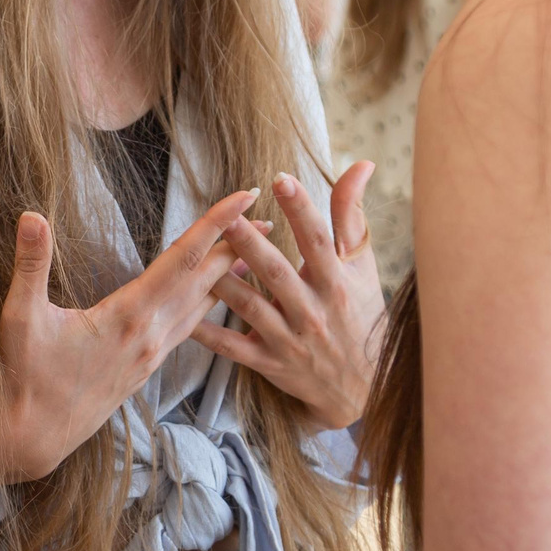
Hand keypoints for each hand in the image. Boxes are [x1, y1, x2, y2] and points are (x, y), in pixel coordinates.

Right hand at [0, 189, 257, 492]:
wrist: (34, 437)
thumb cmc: (26, 376)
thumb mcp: (22, 317)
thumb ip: (30, 264)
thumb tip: (30, 216)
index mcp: (129, 314)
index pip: (183, 258)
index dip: (216, 224)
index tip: (244, 199)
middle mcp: (151, 334)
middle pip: (205, 282)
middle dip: (239, 248)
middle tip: (270, 224)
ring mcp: (152, 353)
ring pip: (202, 308)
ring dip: (229, 279)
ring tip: (253, 257)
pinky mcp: (147, 367)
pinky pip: (190, 329)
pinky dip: (209, 307)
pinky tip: (213, 301)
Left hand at [191, 163, 383, 429]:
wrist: (364, 385)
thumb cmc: (361, 312)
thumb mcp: (361, 264)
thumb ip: (350, 214)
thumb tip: (361, 164)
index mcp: (335, 283)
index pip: (318, 240)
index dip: (301, 209)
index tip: (281, 178)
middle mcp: (312, 310)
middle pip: (276, 272)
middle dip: (251, 243)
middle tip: (228, 216)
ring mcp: (288, 338)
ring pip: (249, 306)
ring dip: (223, 280)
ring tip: (199, 255)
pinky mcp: (269, 361)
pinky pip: (232, 347)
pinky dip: (208, 334)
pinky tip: (185, 315)